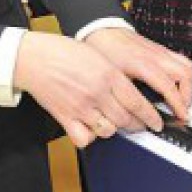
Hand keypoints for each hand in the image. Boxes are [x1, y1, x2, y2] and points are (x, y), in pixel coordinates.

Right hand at [13, 29, 191, 148]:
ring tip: (115, 124)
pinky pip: (84, 138)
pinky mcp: (65, 117)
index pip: (138, 102)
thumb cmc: (64, 52)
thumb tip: (131, 90)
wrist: (35, 57)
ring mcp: (81, 106)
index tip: (156, 122)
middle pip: (126, 119)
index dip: (150, 116)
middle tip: (141, 126)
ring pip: (108, 130)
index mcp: (109, 75)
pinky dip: (89, 137)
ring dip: (115, 130)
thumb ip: (115, 74)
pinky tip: (91, 129)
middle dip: (137, 125)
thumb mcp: (98, 57)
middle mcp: (98, 92)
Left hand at [85, 27, 191, 119]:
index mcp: (143, 64)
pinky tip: (175, 86)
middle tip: (182, 110)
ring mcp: (161, 51)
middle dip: (187, 95)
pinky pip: (181, 61)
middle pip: (185, 74)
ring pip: (187, 66)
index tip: (181, 117)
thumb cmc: (105, 52)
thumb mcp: (113, 78)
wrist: (103, 31)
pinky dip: (183, 75)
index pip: (168, 86)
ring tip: (181, 100)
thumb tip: (136, 117)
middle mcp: (156, 56)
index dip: (178, 104)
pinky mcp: (161, 49)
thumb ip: (127, 96)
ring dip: (188, 85)